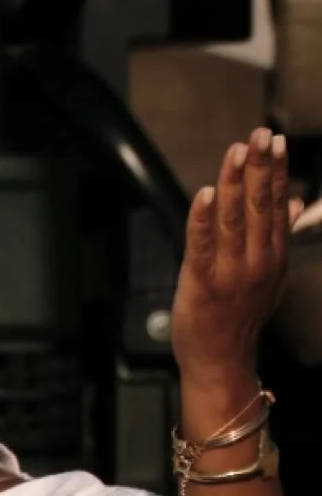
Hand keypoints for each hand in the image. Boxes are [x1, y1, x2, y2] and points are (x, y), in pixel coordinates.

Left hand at [172, 128, 296, 390]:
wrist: (221, 361)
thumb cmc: (239, 316)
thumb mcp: (269, 276)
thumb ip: (278, 236)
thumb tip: (294, 202)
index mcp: (273, 256)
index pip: (277, 204)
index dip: (276, 171)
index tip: (276, 141)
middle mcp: (257, 261)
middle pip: (261, 206)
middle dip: (260, 168)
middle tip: (261, 135)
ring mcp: (230, 272)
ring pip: (235, 219)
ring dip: (236, 183)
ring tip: (237, 152)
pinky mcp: (201, 283)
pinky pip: (203, 245)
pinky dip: (204, 218)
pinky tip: (207, 194)